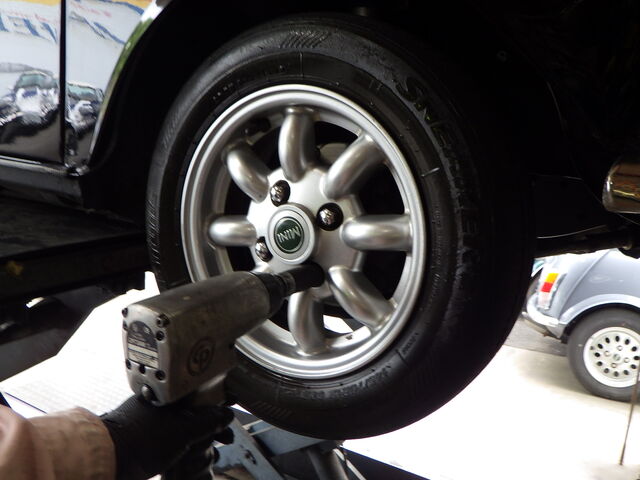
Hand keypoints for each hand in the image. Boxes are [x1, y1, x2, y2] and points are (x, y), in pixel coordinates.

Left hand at [101, 395, 233, 479]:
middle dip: (211, 427)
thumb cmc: (139, 439)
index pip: (199, 393)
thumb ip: (207, 422)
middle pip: (193, 412)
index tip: (230, 413)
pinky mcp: (144, 442)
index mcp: (166, 393)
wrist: (105, 462)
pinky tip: (191, 459)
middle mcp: (158, 405)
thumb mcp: (182, 430)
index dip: (217, 404)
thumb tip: (226, 415)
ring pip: (183, 429)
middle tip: (225, 438)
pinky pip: (171, 442)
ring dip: (199, 440)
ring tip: (212, 452)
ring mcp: (149, 424)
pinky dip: (184, 449)